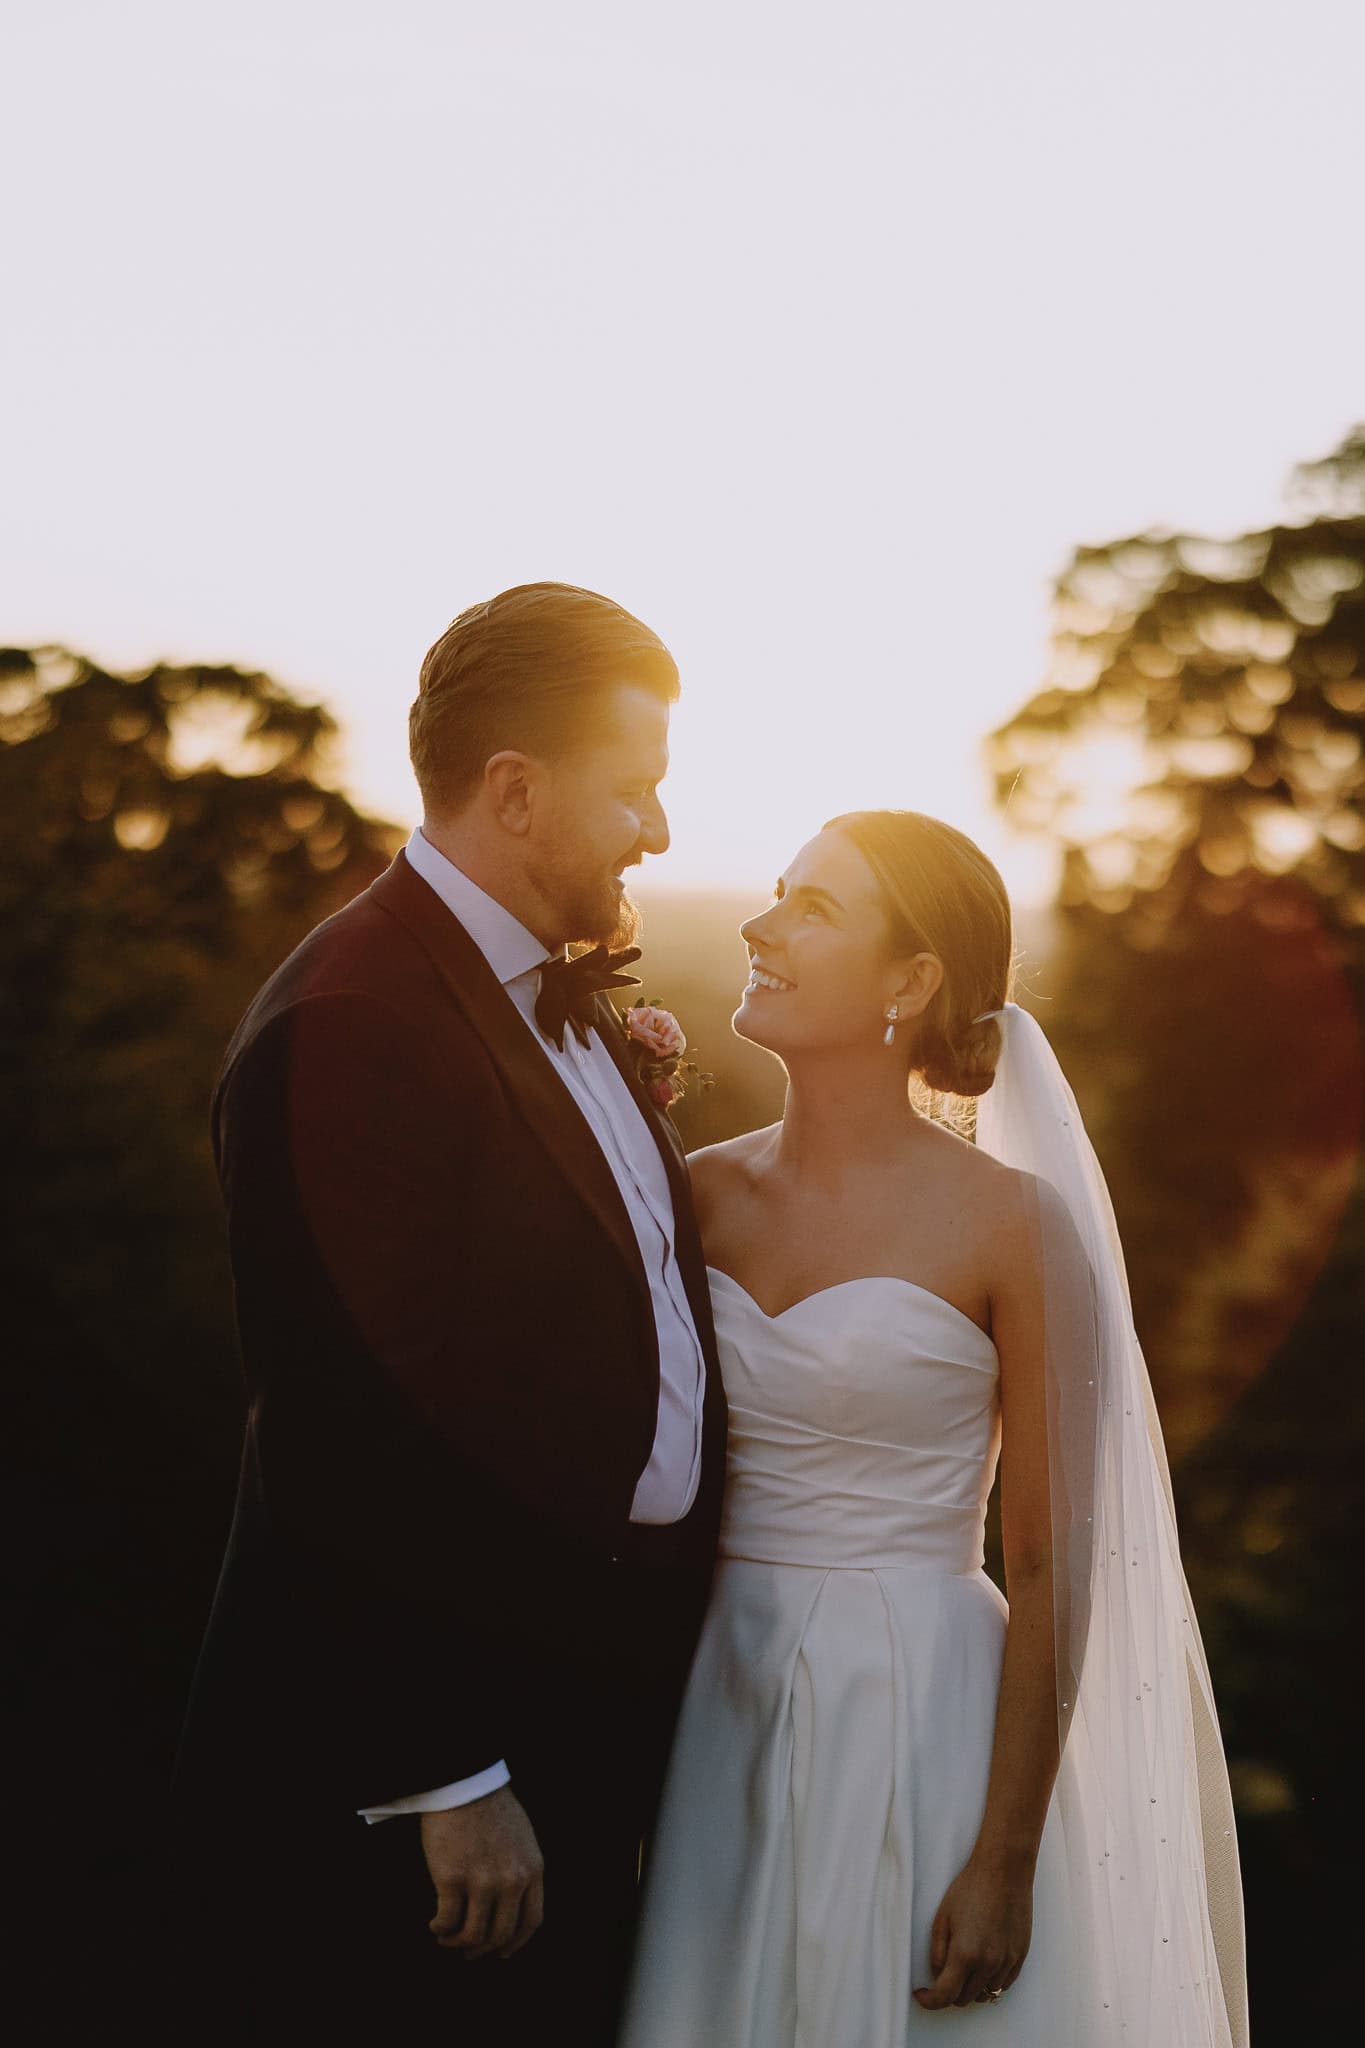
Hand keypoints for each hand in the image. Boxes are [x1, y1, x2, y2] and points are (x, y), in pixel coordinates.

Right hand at [421, 1786, 544, 1960]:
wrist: (464, 1783)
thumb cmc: (490, 1808)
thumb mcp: (522, 1839)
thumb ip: (522, 1871)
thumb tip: (512, 1904)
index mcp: (532, 1870)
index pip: (531, 1922)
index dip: (515, 1943)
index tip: (501, 1952)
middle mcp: (511, 1881)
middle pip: (500, 1934)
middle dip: (482, 1949)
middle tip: (468, 1953)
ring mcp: (482, 1881)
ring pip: (472, 1934)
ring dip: (456, 1942)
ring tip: (446, 1937)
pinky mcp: (451, 1878)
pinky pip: (447, 1920)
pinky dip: (440, 1928)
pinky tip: (434, 1924)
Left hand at [912, 1852, 1032, 2009]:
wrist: (1004, 1871)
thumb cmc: (970, 1888)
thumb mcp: (942, 1917)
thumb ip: (937, 1952)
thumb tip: (937, 1976)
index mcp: (965, 1955)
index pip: (945, 1996)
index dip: (930, 2001)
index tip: (922, 1994)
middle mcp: (988, 1964)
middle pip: (965, 1999)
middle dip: (949, 1993)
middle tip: (942, 1976)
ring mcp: (1007, 1962)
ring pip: (985, 1995)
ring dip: (971, 1988)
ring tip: (964, 1966)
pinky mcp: (1020, 1956)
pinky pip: (1004, 1984)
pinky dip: (990, 1982)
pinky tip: (983, 1964)